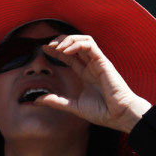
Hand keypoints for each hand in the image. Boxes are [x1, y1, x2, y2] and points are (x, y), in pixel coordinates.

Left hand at [33, 35, 151, 131]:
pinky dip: (77, 44)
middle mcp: (92, 66)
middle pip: (75, 45)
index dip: (56, 50)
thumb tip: (37, 100)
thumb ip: (57, 102)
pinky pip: (90, 45)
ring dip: (69, 40)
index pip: (70, 56)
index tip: (44, 49)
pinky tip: (66, 51)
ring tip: (57, 47)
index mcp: (86, 74)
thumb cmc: (102, 112)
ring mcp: (98, 62)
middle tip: (48, 46)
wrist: (118, 115)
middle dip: (61, 41)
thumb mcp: (73, 106)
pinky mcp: (103, 62)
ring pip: (83, 40)